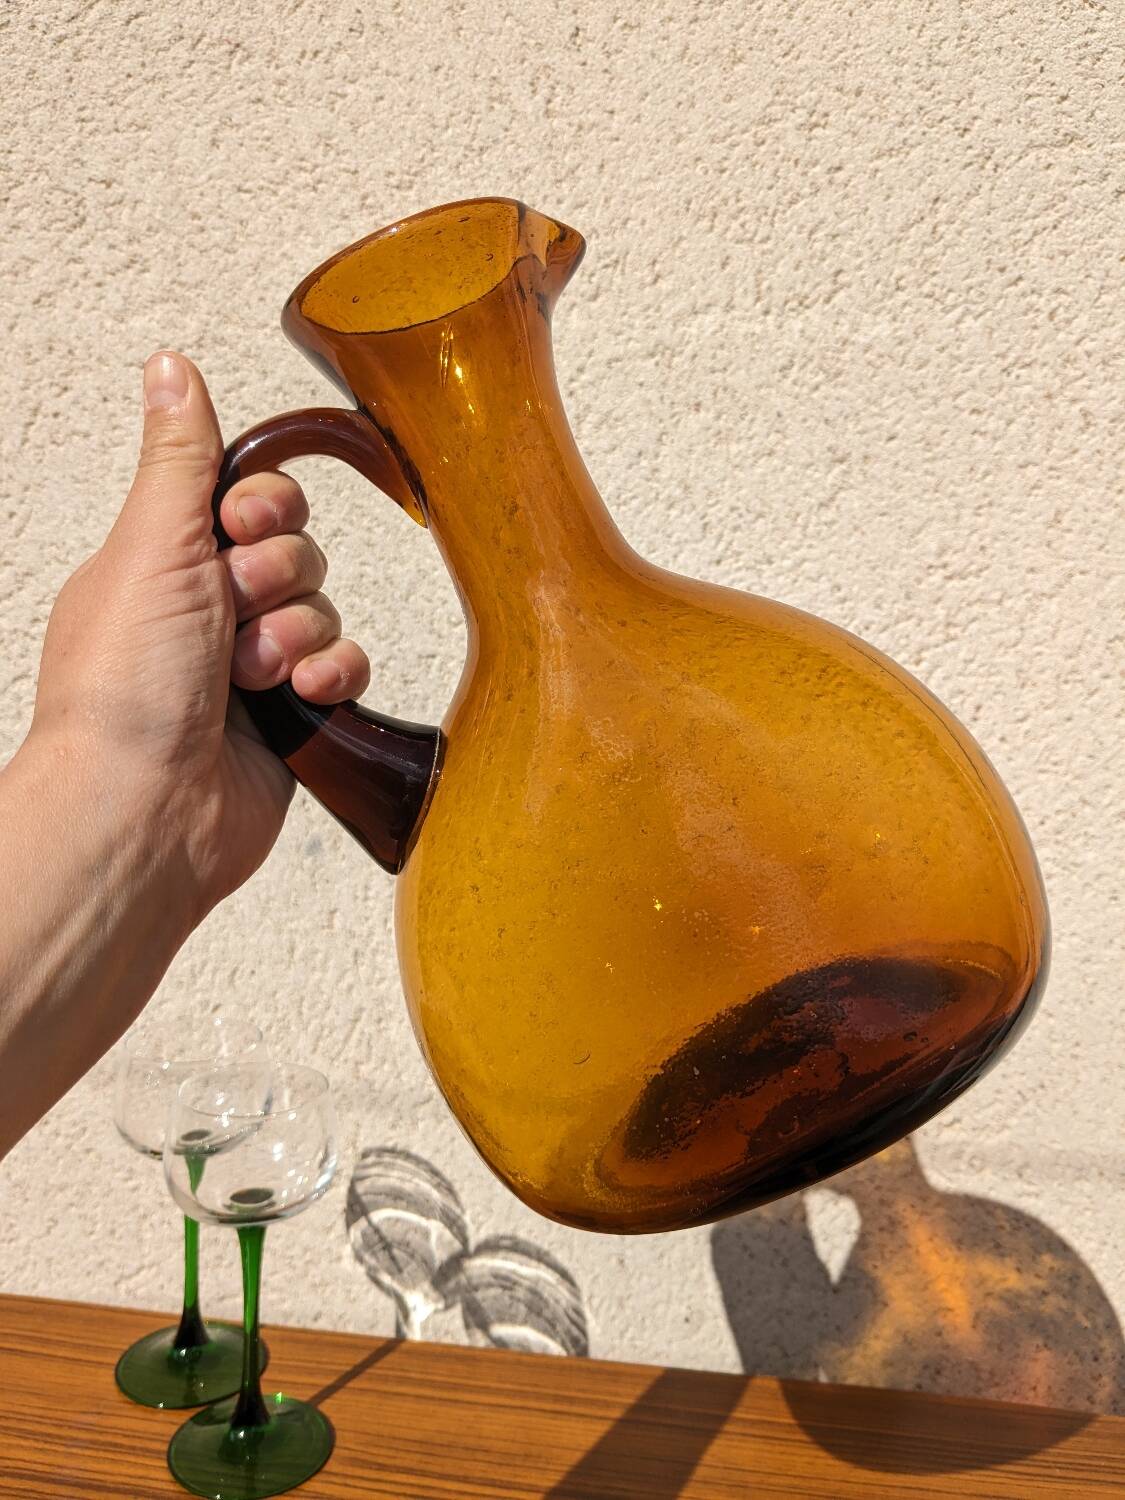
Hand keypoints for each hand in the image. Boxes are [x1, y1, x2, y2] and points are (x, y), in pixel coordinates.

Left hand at [27, 350, 367, 925]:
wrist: (148, 810)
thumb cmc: (126, 688)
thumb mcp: (151, 548)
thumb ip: (179, 458)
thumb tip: (170, 366)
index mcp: (163, 561)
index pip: (246, 497)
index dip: (261, 507)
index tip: (241, 526)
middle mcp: (207, 608)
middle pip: (293, 549)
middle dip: (276, 579)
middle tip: (234, 613)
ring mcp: (252, 664)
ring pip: (323, 608)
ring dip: (295, 636)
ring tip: (252, 674)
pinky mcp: (294, 714)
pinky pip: (347, 666)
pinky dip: (330, 676)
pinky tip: (300, 696)